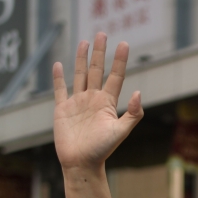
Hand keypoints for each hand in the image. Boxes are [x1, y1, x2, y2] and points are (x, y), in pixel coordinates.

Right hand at [53, 33, 142, 171]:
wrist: (81, 164)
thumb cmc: (102, 151)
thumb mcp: (120, 132)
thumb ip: (132, 114)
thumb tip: (138, 92)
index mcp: (107, 103)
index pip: (115, 76)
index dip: (120, 60)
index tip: (124, 43)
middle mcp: (93, 100)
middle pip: (97, 70)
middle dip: (99, 53)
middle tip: (102, 33)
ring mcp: (77, 103)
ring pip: (80, 75)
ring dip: (82, 59)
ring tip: (85, 42)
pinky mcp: (62, 110)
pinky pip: (60, 90)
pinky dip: (58, 78)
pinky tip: (59, 64)